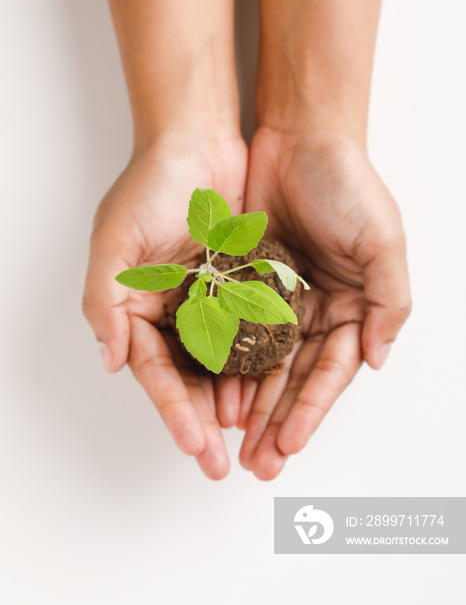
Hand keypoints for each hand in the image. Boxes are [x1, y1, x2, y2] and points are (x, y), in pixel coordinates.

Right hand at [82, 133, 247, 478]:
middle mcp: (175, 310)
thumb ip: (106, 302)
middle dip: (204, 421)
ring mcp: (212, 300)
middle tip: (220, 464)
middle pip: (189, 378)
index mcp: (139, 307)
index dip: (172, 410)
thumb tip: (111, 361)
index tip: (193, 445)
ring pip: (224, 363)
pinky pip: (254, 332)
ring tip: (251, 441)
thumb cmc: (151, 185)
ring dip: (234, 402)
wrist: (199, 140)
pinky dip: (259, 363)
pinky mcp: (245, 285)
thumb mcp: (115, 241)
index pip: (155, 371)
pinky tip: (271, 392)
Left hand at [239, 128, 410, 479]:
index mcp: (352, 306)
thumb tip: (376, 359)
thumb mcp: (383, 240)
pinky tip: (217, 392)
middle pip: (295, 377)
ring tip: (233, 440)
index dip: (311, 410)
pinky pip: (234, 330)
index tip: (290, 445)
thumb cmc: (347, 184)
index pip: (331, 371)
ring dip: (251, 402)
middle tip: (259, 463)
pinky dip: (227, 362)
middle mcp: (316, 309)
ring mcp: (279, 297)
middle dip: (278, 421)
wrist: (299, 138)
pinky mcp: (246, 281)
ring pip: (262, 362)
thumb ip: (388, 301)